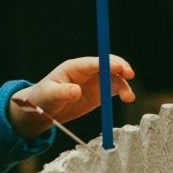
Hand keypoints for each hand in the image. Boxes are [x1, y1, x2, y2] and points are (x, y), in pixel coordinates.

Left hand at [8, 55, 134, 138]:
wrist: (44, 109)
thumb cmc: (43, 97)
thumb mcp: (49, 94)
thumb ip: (62, 92)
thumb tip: (76, 91)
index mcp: (73, 67)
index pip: (92, 63)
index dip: (106, 63)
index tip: (119, 67)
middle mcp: (86, 72)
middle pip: (107, 65)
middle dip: (119, 67)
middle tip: (129, 74)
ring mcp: (94, 82)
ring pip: (113, 79)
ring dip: (123, 84)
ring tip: (128, 97)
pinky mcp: (99, 93)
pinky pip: (113, 90)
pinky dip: (122, 92)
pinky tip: (127, 97)